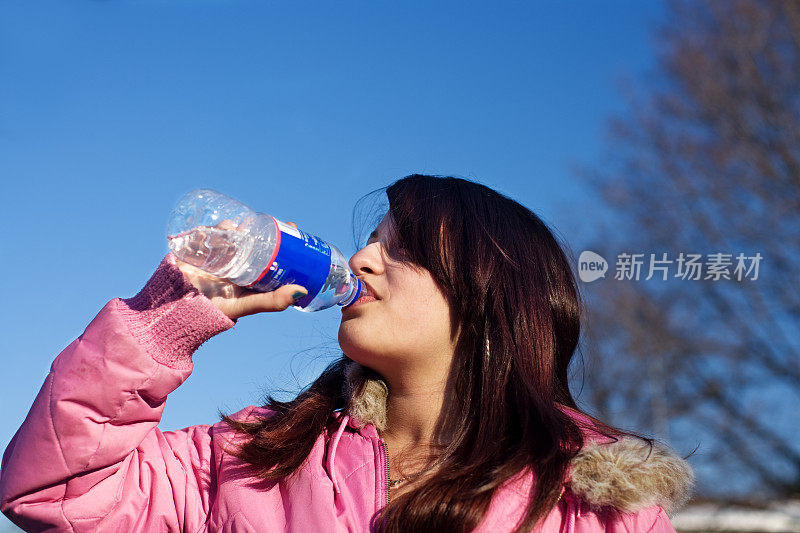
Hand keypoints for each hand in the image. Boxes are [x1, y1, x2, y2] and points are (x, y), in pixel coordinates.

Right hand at [175, 220, 306, 319]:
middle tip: (266, 220)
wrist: (172, 308)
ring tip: (234, 228)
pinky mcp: (197, 250)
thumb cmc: (211, 311)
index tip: (291, 227)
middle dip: (258, 228)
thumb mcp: (245, 305)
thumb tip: (302, 291)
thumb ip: (271, 301)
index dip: (280, 240)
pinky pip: (206, 232)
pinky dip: (213, 227)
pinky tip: (219, 226)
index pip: (268, 253)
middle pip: (250, 240)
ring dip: (235, 227)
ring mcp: (215, 256)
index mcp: (248, 276)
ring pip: (230, 234)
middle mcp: (234, 265)